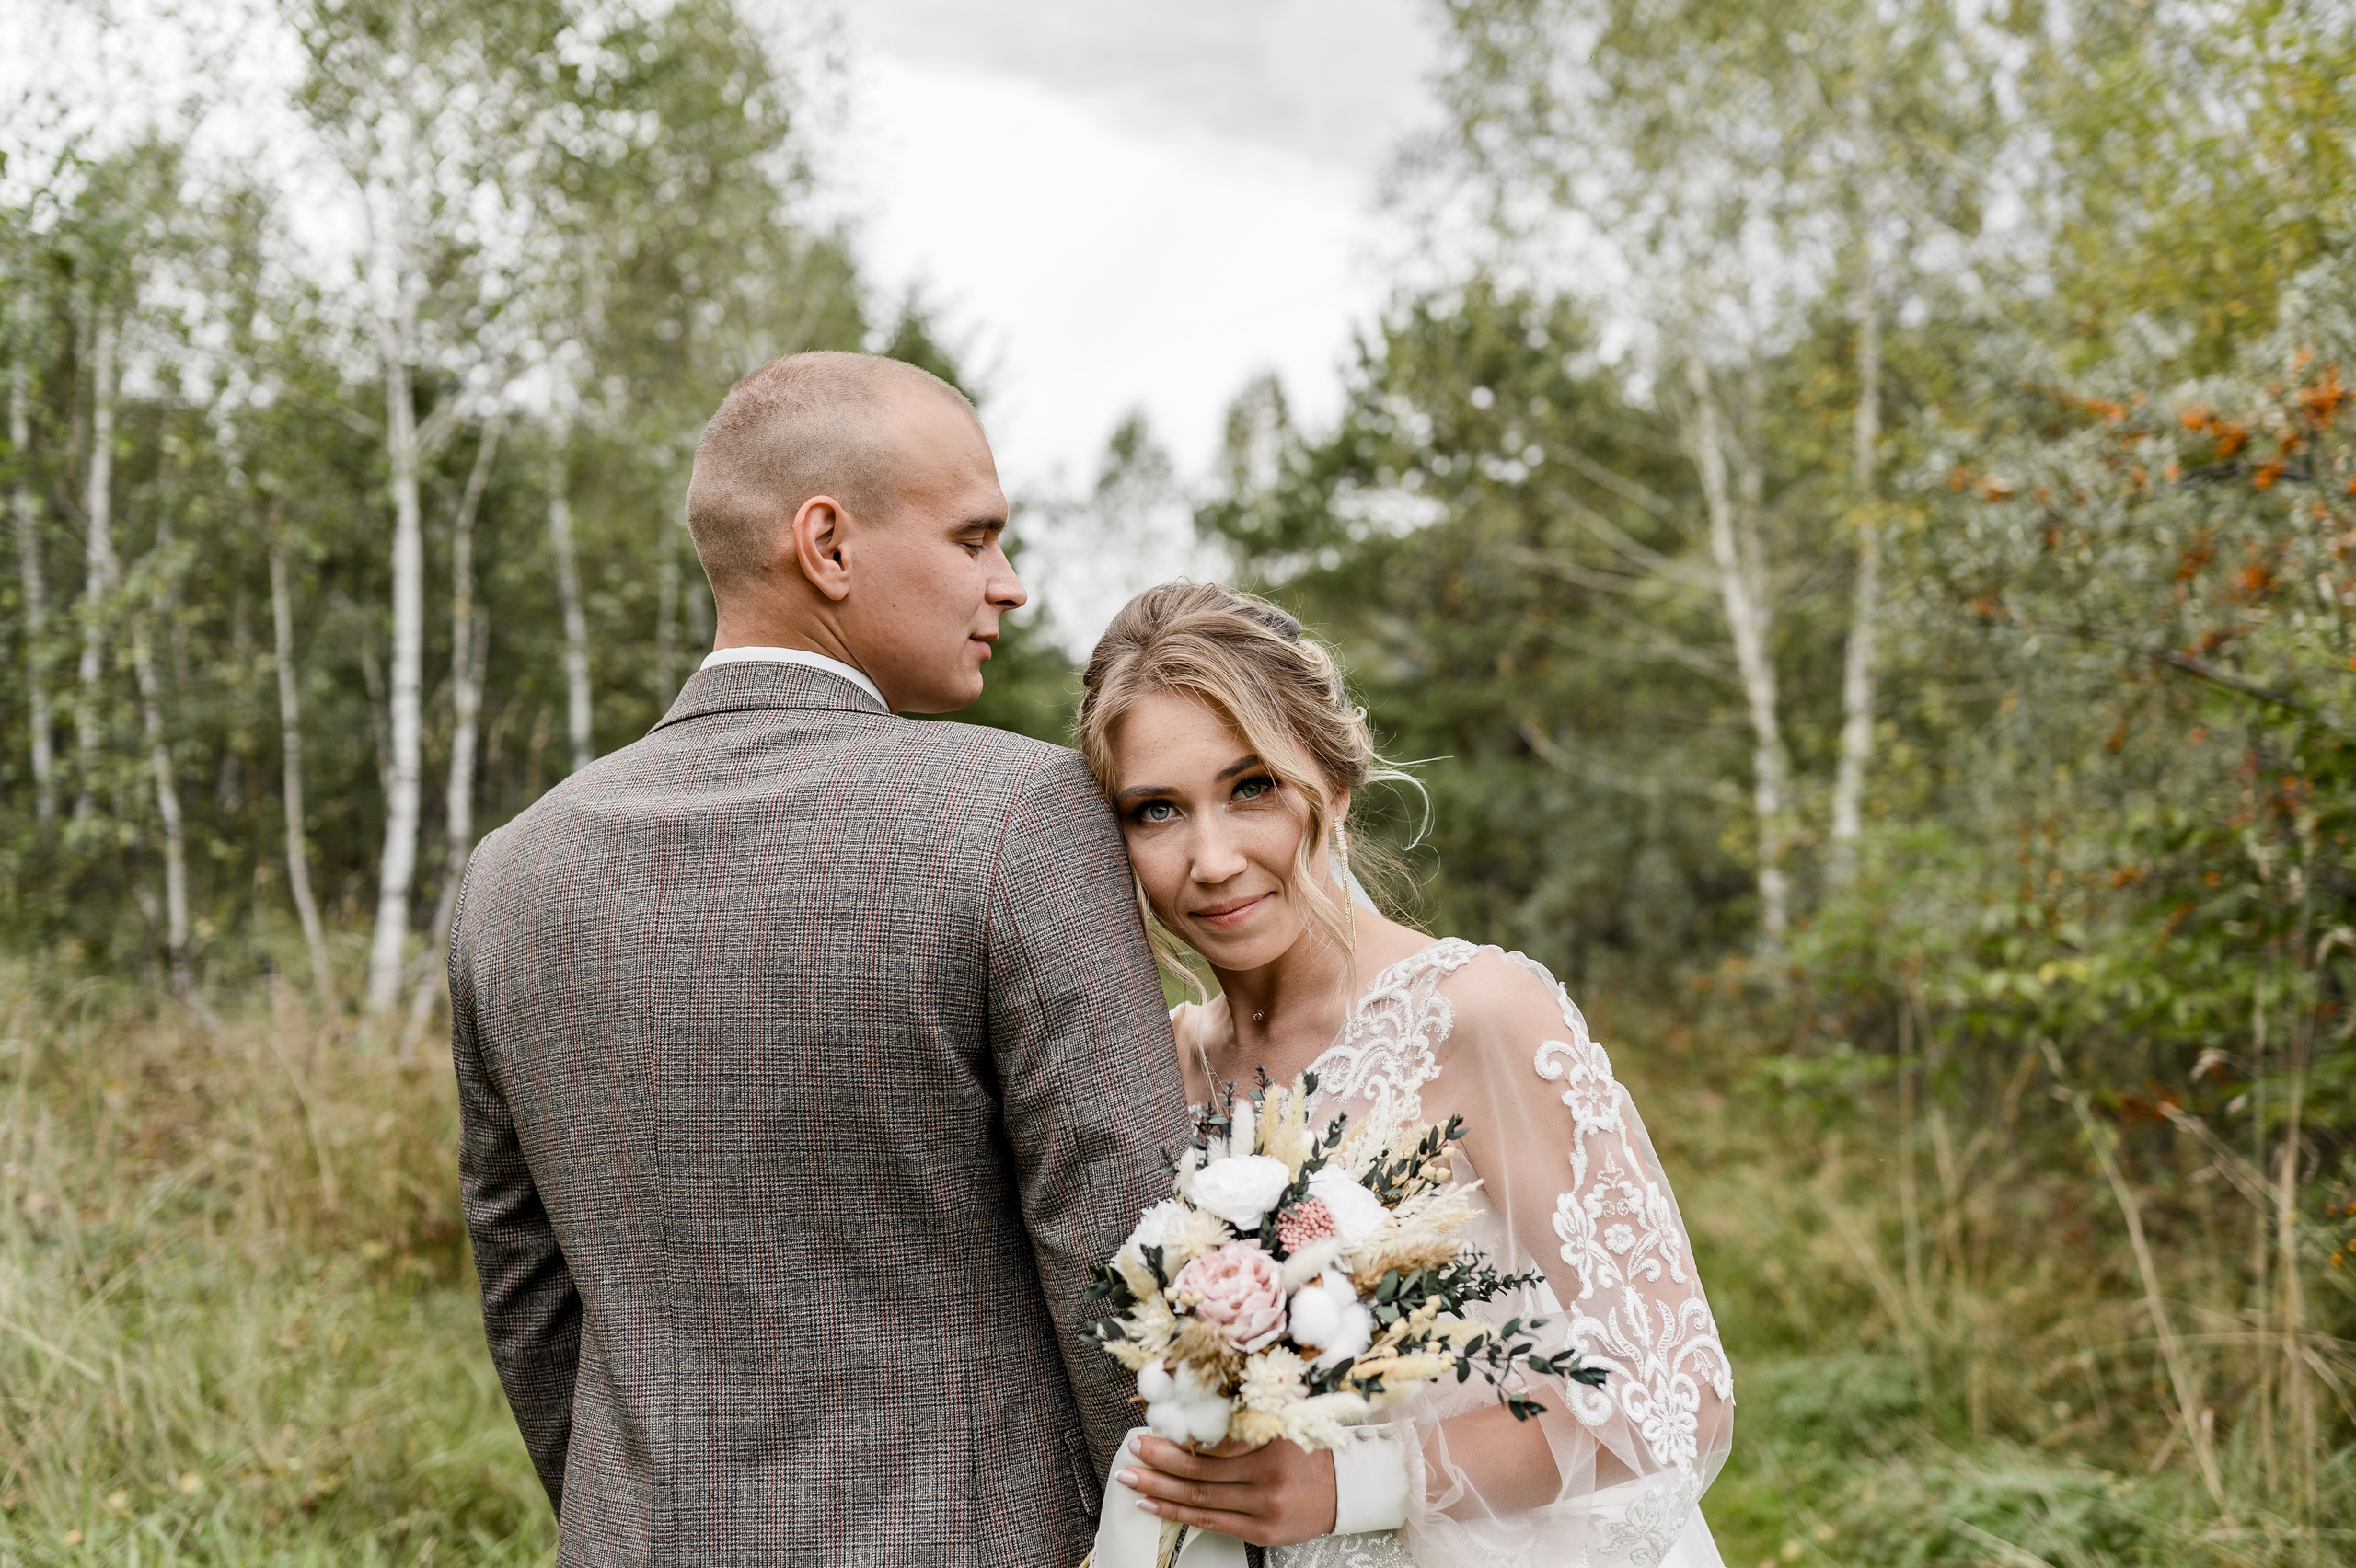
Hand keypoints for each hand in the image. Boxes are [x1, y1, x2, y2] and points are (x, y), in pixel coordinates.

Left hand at [1115, 1432, 1337, 1546]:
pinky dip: (1179, 1513)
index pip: (1214, 1443)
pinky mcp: (1262, 1532)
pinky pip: (1212, 1522)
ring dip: (1161, 1490)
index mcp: (1271, 1445)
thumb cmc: (1308, 1452)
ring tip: (1132, 1480)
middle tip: (1132, 1452)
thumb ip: (1245, 1422)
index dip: (1179, 1438)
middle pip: (1201, 1472)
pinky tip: (1155, 1504)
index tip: (1152, 1429)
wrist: (1345, 1490)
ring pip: (1201, 1500)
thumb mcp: (1283, 1425)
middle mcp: (1267, 1479)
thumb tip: (1195, 1417)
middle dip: (1160, 1462)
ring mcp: (1264, 1509)